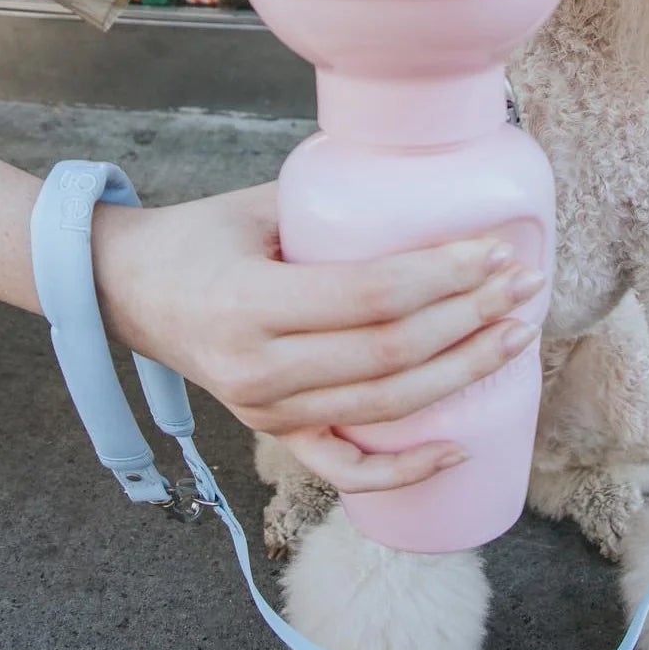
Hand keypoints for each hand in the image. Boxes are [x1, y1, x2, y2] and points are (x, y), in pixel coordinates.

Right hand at [94, 184, 543, 492]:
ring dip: (461, 374)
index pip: (371, 296)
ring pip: (384, 406)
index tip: (493, 250)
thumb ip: (334, 204)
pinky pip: (344, 466)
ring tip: (515, 336)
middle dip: (471, 319)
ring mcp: (267, 411)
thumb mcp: (256, 205)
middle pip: (391, 354)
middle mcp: (261, 369)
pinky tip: (459, 448)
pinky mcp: (272, 432)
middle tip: (524, 285)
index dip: (442, 276)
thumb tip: (425, 181)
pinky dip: (404, 468)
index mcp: (251, 304)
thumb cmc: (197, 236)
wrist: (124, 291)